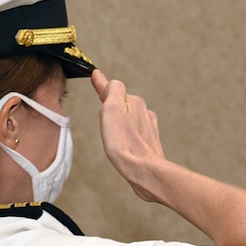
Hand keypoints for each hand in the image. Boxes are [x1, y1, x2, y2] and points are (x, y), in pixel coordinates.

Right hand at [92, 69, 166, 202]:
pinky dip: (128, 134)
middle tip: (104, 119)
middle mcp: (144, 112)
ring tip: (114, 134)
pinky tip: (124, 143)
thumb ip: (111, 90)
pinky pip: (135, 132)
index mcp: (134, 101)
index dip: (102, 85)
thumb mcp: (111, 109)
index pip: (114, 88)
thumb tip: (108, 81)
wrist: (143, 169)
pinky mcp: (149, 141)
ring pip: (129, 118)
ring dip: (121, 122)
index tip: (96, 77)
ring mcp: (148, 127)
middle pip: (122, 103)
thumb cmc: (125, 143)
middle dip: (112, 108)